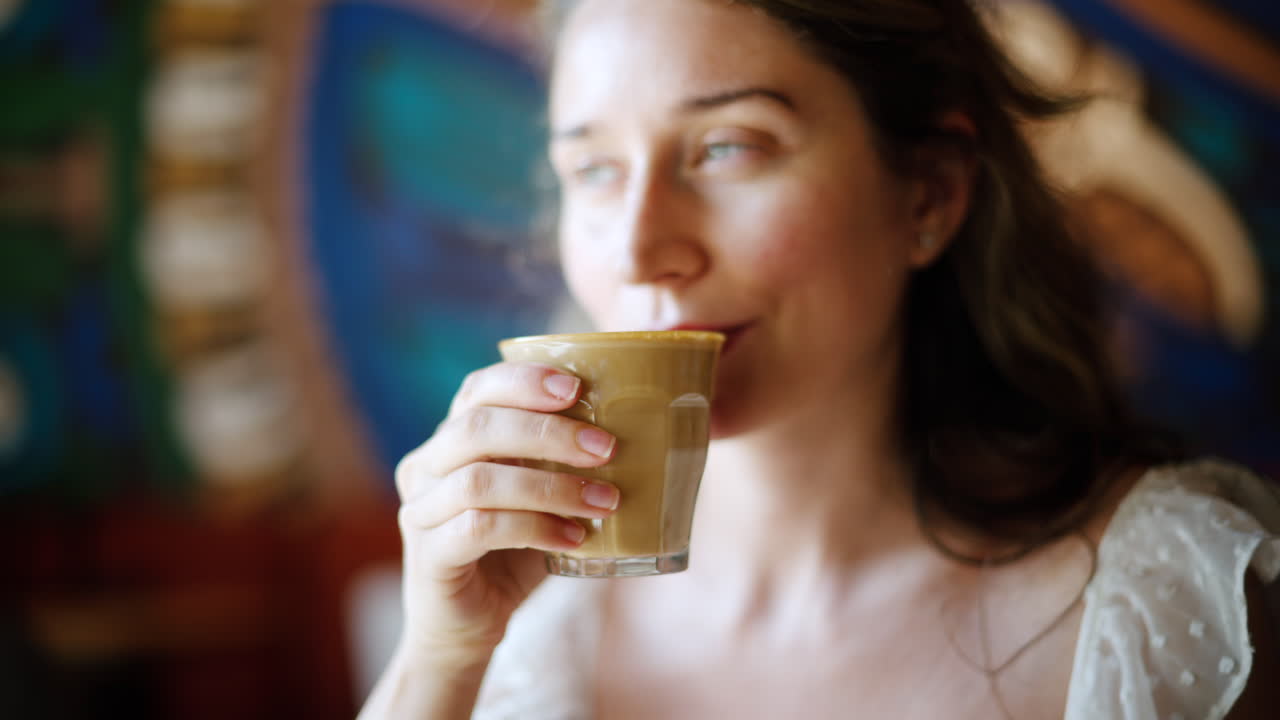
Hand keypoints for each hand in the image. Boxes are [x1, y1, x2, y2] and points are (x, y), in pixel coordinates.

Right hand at [393, 362, 619, 665]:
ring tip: (605, 501)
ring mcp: (420, 512)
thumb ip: (563, 463)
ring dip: (551, 487)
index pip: (477, 389)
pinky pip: (480, 528)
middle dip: (548, 432)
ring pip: (479, 480)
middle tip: (606, 448)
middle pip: (476, 427)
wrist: (469, 626)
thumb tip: (642, 431)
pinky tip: (574, 538)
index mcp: (450, 440)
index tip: (577, 388)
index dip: (524, 381)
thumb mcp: (539, 497)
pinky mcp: (429, 556)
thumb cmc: (513, 552)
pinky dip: (535, 528)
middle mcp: (426, 468)